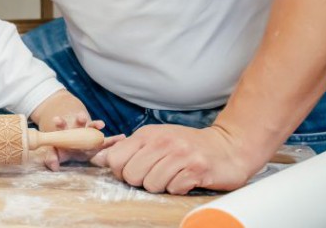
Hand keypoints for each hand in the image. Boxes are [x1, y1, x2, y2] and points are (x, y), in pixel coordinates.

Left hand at [42, 114, 121, 168]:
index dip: (60, 122)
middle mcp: (78, 131)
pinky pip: (108, 141)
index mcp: (65, 133)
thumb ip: (52, 158)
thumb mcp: (55, 154)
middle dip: (80, 119)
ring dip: (96, 125)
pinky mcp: (99, 143)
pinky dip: (115, 139)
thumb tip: (53, 166)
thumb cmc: (62, 150)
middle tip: (81, 117)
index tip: (57, 119)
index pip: (61, 126)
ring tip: (101, 124)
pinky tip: (122, 137)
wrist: (73, 145)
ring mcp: (89, 136)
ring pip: (93, 128)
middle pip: (78, 123)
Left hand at [89, 124, 259, 193]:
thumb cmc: (186, 146)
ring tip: (174, 175)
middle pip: (131, 175)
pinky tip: (187, 179)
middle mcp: (162, 142)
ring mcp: (180, 155)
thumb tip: (97, 158)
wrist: (228, 147)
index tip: (135, 170)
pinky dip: (179, 189)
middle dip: (142, 181)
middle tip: (157, 174)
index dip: (121, 171)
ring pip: (152, 184)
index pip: (115, 159)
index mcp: (147, 135)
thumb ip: (128, 149)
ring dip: (162, 186)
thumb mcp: (155, 140)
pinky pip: (174, 189)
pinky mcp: (197, 169)